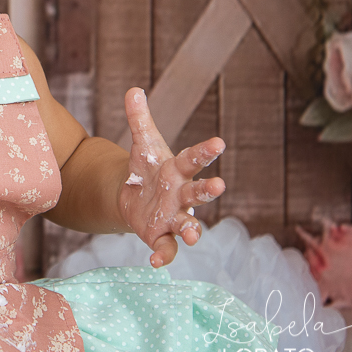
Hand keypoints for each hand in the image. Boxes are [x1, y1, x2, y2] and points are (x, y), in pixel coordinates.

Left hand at [117, 87, 225, 268]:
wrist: (135, 195)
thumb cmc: (147, 167)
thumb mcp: (142, 143)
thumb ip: (139, 119)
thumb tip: (133, 89)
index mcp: (179, 169)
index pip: (194, 158)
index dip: (206, 151)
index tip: (218, 142)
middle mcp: (182, 194)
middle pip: (198, 193)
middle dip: (208, 190)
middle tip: (218, 185)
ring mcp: (174, 216)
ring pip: (189, 224)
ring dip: (191, 230)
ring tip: (190, 234)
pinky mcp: (160, 235)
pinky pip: (166, 248)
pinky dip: (164, 256)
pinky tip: (155, 262)